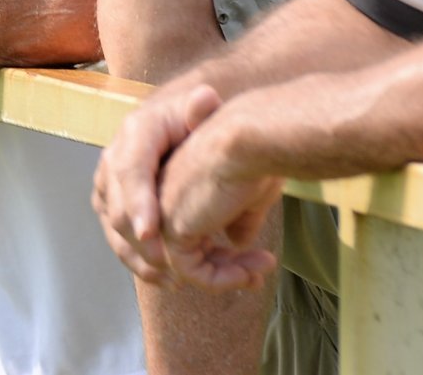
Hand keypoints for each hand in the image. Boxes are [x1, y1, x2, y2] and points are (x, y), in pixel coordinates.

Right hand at [94, 80, 223, 283]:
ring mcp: (109, 186)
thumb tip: (204, 99)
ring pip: (114, 230)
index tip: (150, 230)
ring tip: (172, 277)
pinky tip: (166, 278)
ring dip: (140, 258)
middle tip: (168, 264)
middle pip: (117, 208)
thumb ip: (201, 106)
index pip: (130, 170)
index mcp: (135, 134)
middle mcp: (114, 160)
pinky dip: (139, 261)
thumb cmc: (190, 118)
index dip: (137, 202)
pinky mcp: (111, 207)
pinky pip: (117, 240)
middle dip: (140, 241)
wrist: (174, 122)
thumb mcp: (196, 105)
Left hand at [156, 98, 282, 291]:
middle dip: (227, 268)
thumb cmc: (254, 157)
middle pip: (192, 252)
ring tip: (259, 271)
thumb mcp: (249, 193)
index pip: (198, 232)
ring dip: (228, 276)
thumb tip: (239, 242)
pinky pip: (190, 271)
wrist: (248, 142)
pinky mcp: (169, 228)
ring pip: (189, 266)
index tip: (258, 261)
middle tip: (259, 273)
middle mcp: (167, 199)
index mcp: (182, 187)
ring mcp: (163, 214)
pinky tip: (246, 274)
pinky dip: (220, 280)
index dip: (226, 254)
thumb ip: (239, 218)